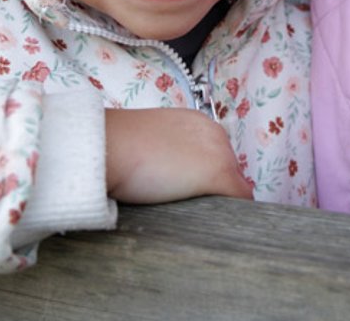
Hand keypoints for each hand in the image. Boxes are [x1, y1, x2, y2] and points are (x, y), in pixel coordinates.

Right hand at [105, 108, 252, 204]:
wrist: (110, 145)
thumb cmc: (119, 146)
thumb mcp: (150, 144)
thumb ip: (168, 155)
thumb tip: (169, 176)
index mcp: (198, 124)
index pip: (216, 156)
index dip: (202, 177)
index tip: (188, 191)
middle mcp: (215, 133)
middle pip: (229, 171)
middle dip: (213, 190)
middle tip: (189, 206)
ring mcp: (219, 154)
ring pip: (234, 187)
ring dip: (219, 202)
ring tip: (197, 218)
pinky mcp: (218, 175)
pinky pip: (240, 199)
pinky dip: (232, 214)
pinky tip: (217, 226)